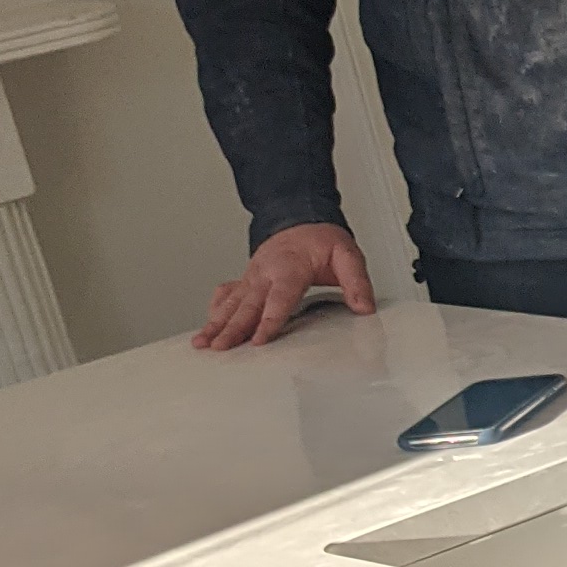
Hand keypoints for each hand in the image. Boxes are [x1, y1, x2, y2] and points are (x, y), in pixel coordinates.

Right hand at [194, 224, 376, 353]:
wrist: (301, 218)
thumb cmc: (321, 240)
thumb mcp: (347, 255)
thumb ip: (357, 282)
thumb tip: (364, 307)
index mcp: (289, 267)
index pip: (278, 298)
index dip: (268, 320)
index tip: (258, 340)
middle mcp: (266, 272)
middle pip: (247, 305)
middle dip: (232, 328)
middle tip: (219, 348)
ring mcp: (253, 276)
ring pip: (232, 303)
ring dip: (216, 323)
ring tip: (202, 343)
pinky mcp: (247, 280)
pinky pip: (227, 295)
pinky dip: (215, 311)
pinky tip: (207, 325)